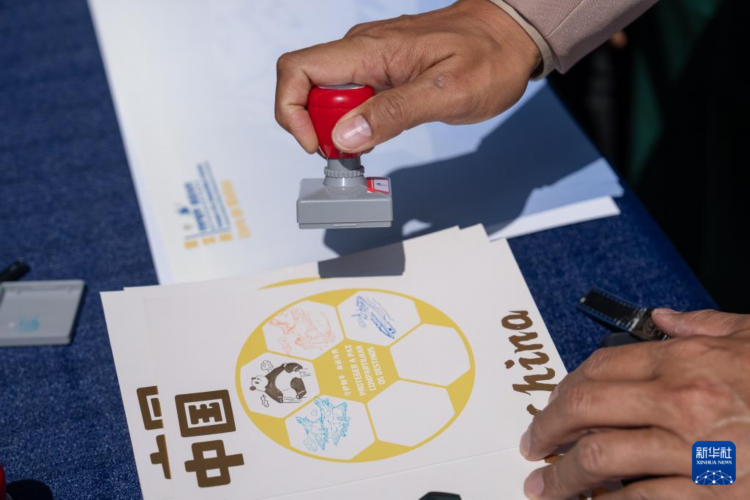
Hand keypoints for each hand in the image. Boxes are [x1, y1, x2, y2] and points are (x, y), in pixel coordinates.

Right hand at [275, 0, 540, 154]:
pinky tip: (378, 130)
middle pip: (308, 89)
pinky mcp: (380, 70)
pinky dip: (355, 121)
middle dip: (320, 126)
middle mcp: (361, 50)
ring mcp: (369, 59)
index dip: (292, 110)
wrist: (510, 36)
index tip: (317, 142)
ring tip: (371, 141)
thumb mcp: (447, 92)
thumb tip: (346, 136)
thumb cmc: (489, 57)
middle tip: (356, 149)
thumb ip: (394, 113)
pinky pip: (351, 97)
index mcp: (370, 50)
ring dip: (338, 127)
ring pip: (328, 97)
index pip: (298, 69)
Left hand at [520, 310, 749, 498]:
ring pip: (602, 459)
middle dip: (547, 428)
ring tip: (546, 487)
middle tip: (531, 444)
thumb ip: (700, 326)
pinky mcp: (712, 495)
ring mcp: (693, 452)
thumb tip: (663, 320)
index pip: (600, 367)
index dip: (565, 387)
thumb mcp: (749, 336)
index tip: (551, 404)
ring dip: (564, 476)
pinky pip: (641, 499)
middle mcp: (681, 403)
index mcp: (684, 362)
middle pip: (585, 408)